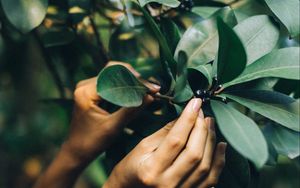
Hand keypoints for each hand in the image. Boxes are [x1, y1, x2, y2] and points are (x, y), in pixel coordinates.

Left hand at [62, 61, 160, 164]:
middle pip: (114, 71)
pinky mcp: (91, 91)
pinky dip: (124, 86)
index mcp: (87, 92)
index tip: (152, 89)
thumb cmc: (92, 142)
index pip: (115, 76)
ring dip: (130, 81)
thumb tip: (150, 96)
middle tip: (151, 89)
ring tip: (146, 90)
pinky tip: (136, 93)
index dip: (135, 81)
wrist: (76, 151)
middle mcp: (85, 85)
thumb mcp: (114, 127)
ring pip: (113, 75)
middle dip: (134, 78)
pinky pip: (110, 82)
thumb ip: (132, 110)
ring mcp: (87, 87)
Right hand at [104, 98, 226, 187]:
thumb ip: (167, 132)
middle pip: (194, 153)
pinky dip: (218, 161)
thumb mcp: (144, 146)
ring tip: (210, 124)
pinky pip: (211, 179)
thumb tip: (186, 115)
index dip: (188, 119)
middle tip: (203, 113)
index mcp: (151, 170)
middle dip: (201, 128)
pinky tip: (221, 145)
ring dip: (211, 141)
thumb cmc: (133, 167)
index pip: (176, 140)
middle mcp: (167, 184)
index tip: (195, 102)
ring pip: (205, 166)